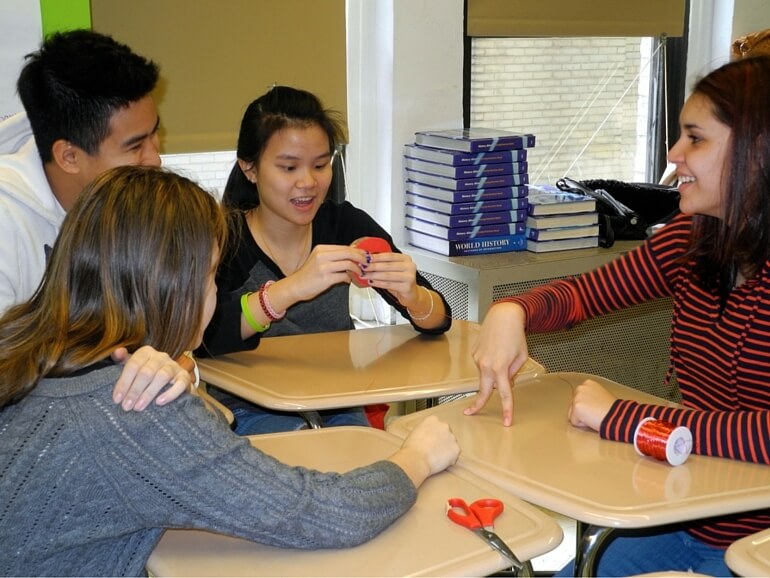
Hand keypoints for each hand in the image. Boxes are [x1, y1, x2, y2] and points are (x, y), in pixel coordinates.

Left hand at [111, 346, 190, 410]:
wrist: (170, 382)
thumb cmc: (146, 375)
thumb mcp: (133, 366)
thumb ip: (122, 360)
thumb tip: (117, 352)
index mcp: (146, 352)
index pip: (133, 365)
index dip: (124, 382)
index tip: (117, 399)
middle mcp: (161, 356)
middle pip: (146, 372)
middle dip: (135, 391)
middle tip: (127, 406)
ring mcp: (174, 366)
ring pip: (162, 376)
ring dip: (149, 393)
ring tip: (139, 407)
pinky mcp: (184, 377)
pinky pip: (180, 383)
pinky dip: (170, 393)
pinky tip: (159, 402)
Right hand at [286, 244, 366, 301]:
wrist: (295, 286)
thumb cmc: (308, 275)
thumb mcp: (318, 259)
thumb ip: (332, 256)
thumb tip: (351, 255)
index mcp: (321, 249)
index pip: (344, 247)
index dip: (357, 251)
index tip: (364, 254)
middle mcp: (322, 256)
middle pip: (348, 253)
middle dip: (360, 258)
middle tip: (367, 262)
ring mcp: (323, 267)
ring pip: (348, 264)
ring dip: (356, 269)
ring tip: (359, 272)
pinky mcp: (325, 278)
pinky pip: (343, 276)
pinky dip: (349, 278)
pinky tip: (348, 280)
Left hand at [359, 251, 419, 303]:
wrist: (411, 295)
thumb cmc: (401, 281)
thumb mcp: (394, 269)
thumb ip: (384, 264)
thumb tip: (368, 259)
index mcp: (406, 259)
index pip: (389, 256)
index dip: (376, 257)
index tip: (366, 258)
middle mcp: (409, 266)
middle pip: (387, 265)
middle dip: (373, 266)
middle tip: (363, 267)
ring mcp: (409, 277)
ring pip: (387, 275)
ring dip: (373, 275)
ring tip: (364, 275)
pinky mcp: (406, 287)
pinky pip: (388, 284)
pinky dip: (378, 283)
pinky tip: (371, 282)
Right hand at [388, 415, 459, 486]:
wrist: (416, 459)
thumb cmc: (411, 449)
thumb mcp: (415, 433)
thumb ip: (425, 431)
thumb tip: (428, 437)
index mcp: (432, 420)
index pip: (437, 425)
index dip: (434, 435)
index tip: (431, 440)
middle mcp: (444, 426)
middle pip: (446, 433)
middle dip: (442, 441)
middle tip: (433, 450)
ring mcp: (452, 437)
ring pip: (451, 444)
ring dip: (446, 449)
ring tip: (435, 458)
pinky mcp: (456, 449)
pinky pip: (454, 455)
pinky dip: (449, 459)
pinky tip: (439, 462)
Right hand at [465, 302, 528, 426]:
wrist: (503, 315)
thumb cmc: (516, 335)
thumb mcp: (521, 356)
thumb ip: (513, 373)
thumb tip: (506, 382)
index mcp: (500, 368)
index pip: (504, 394)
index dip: (507, 409)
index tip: (506, 421)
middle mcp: (486, 365)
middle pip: (483, 389)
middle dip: (477, 403)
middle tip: (469, 413)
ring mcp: (477, 359)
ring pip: (486, 374)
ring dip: (493, 372)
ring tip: (503, 353)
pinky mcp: (474, 353)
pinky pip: (482, 364)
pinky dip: (489, 362)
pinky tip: (495, 349)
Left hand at [568, 379, 616, 430]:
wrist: (617, 415)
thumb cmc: (613, 409)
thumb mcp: (601, 395)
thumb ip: (591, 396)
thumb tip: (587, 404)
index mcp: (588, 383)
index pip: (579, 398)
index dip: (588, 406)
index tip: (597, 407)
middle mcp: (581, 388)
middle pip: (573, 406)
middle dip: (583, 412)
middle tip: (596, 412)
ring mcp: (577, 398)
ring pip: (573, 414)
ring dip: (582, 418)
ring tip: (595, 415)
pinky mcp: (576, 408)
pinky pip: (574, 422)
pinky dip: (582, 424)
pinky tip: (592, 419)